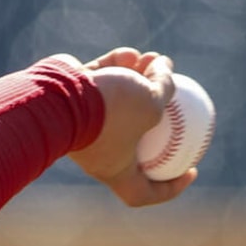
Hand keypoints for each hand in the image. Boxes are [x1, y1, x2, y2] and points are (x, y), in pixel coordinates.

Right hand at [67, 47, 199, 207]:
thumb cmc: (108, 111)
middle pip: (135, 138)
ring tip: (156, 60)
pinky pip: (99, 83)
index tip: (191, 170)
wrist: (54, 95)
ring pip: (118, 103)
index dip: (171, 187)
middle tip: (177, 100)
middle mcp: (98, 150)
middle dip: (158, 116)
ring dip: (139, 80)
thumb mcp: (150, 104)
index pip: (145, 191)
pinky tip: (132, 53)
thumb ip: (165, 90)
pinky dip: (116, 69)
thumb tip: (169, 70)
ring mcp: (83, 124)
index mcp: (115, 170)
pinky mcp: (71, 99)